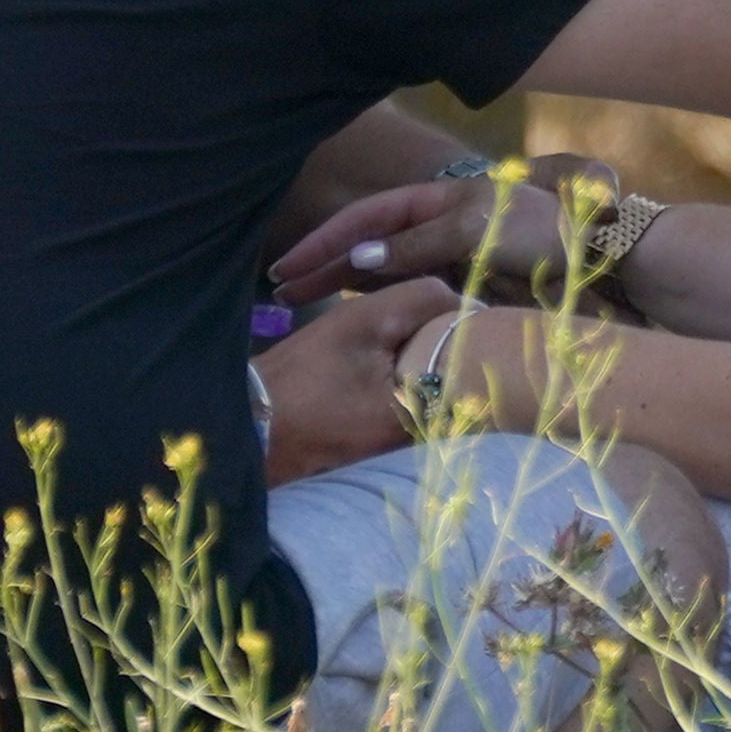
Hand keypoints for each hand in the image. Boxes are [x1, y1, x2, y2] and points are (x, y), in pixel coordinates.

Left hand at [253, 277, 457, 483]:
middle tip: (472, 382)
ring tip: (443, 400)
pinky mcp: (331, 364)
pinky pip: (381, 362)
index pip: (439, 294)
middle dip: (449, 347)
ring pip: (404, 342)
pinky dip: (398, 380)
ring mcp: (343, 339)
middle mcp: (359, 315)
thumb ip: (436, 399)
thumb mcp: (385, 417)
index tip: (489, 356)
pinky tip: (406, 410)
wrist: (240, 437)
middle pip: (424, 317)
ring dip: (424, 368)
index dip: (470, 321)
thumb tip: (475, 394)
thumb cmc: (315, 422)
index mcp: (374, 313)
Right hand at [270, 154, 622, 307]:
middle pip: (364, 248)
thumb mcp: (475, 229)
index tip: (285, 267)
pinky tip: (358, 326)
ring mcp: (448, 260)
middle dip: (320, 268)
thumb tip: (357, 257)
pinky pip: (410, 298)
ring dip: (343, 291)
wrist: (601, 260)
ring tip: (304, 313)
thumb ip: (415, 245)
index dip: (321, 241)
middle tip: (279, 297)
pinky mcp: (465, 290)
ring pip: (382, 277)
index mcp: (434, 202)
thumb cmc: (543, 232)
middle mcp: (435, 229)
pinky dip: (380, 309)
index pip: (362, 220)